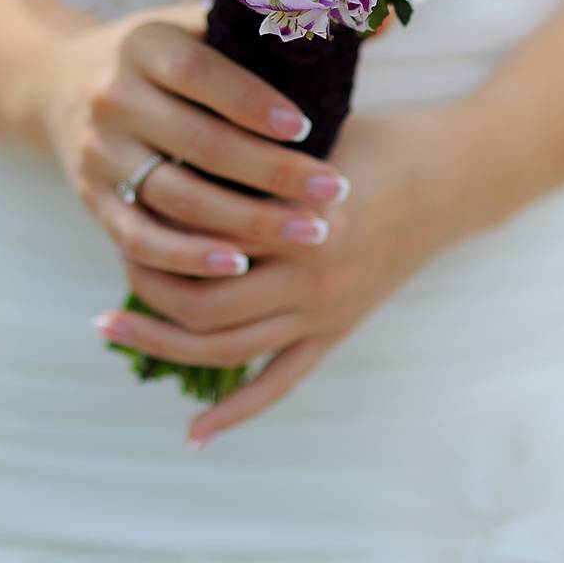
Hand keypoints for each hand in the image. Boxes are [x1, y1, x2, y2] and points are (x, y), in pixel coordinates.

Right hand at [38, 11, 353, 283]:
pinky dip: (186, 257)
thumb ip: (277, 21)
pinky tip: (237, 267)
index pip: (199, 74)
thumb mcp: (200, 23)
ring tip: (309, 234)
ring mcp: (99, 154)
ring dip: (244, 223)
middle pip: (197, 144)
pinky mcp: (93, 200)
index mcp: (144, 46)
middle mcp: (113, 98)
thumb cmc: (162, 56)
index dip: (251, 102)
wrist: (59, 86)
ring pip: (174, 198)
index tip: (305, 126)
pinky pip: (139, 238)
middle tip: (334, 192)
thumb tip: (379, 18)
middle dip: (271, 173)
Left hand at [94, 102, 506, 445]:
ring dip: (165, 345)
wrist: (453, 178)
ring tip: (114, 329)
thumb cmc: (376, 140)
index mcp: (299, 216)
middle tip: (111, 273)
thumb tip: (170, 130)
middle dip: (146, 291)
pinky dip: (237, 413)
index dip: (155, 226)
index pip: (204, 236)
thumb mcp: (312, 129)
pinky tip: (194, 433)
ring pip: (228, 348)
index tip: (119, 208)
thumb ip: (249, 143)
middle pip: (204, 302)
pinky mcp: (336, 332)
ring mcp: (324, 311)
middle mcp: (310, 273)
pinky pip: (280, 384)